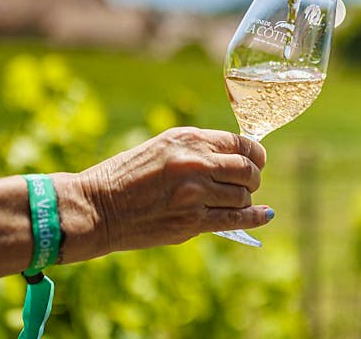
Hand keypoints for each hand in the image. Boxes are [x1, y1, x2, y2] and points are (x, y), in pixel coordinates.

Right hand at [60, 127, 271, 261]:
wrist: (96, 207)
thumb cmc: (126, 176)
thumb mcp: (162, 148)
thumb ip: (197, 150)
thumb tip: (234, 160)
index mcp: (189, 139)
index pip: (240, 143)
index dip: (255, 154)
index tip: (256, 161)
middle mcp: (196, 163)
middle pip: (247, 169)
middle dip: (253, 177)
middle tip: (249, 183)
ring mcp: (196, 193)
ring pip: (243, 195)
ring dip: (246, 199)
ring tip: (236, 201)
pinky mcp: (192, 221)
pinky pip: (236, 218)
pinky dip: (255, 217)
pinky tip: (264, 215)